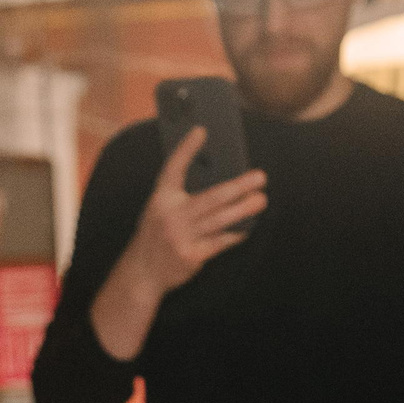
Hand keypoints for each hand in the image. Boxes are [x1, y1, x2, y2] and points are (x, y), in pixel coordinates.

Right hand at [128, 127, 265, 297]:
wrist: (142, 272)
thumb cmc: (157, 235)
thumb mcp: (161, 210)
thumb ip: (181, 197)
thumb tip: (218, 184)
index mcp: (161, 199)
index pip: (174, 168)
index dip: (186, 149)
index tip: (201, 130)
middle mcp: (171, 216)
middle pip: (211, 197)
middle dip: (238, 186)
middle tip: (259, 177)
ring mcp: (181, 237)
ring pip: (219, 219)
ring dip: (243, 209)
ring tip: (260, 200)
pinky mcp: (191, 255)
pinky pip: (220, 242)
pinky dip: (236, 233)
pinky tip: (248, 226)